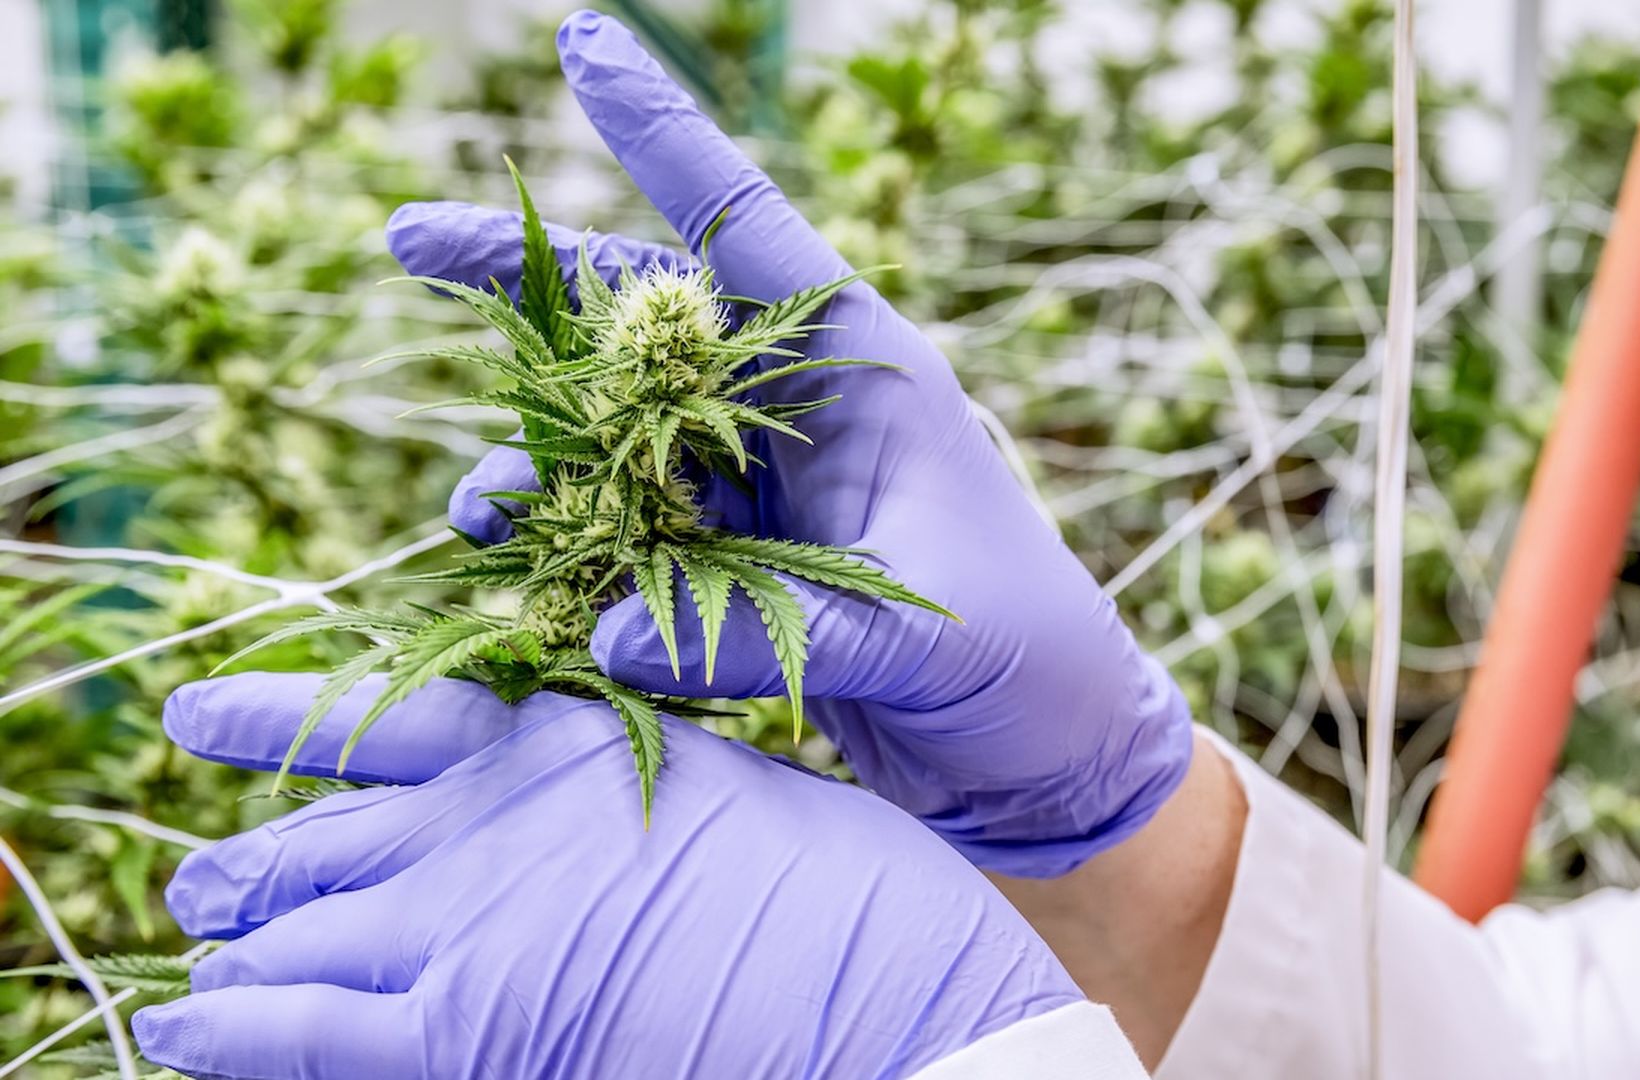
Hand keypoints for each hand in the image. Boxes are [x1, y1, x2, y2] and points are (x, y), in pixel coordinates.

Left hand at [132, 674, 1083, 1077]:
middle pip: (328, 827)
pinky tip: (189, 1032)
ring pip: (299, 924)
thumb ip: (627, 799)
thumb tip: (580, 832)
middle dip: (260, 858)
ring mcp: (464, 917)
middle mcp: (492, 813)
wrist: (888, 987)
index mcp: (567, 740)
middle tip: (206, 880)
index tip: (210, 718)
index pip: (390, 712)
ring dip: (243, 943)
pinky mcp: (459, 1027)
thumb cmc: (850, 900)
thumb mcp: (731, 802)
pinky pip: (298, 1030)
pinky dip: (232, 1030)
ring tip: (202, 955)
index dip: (286, 719)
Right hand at [386, 8, 1191, 878]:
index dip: (665, 135)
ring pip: (617, 433)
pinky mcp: (739, 562)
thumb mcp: (914, 630)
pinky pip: (627, 528)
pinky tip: (524, 575)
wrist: (1047, 756)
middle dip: (528, 282)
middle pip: (644, 320)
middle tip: (406, 239)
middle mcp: (803, 410)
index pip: (749, 230)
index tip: (580, 42)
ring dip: (536, 455)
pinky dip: (568, 544)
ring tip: (480, 509)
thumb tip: (612, 634)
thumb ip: (766, 629)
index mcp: (867, 370)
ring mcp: (764, 485)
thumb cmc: (1027, 661)